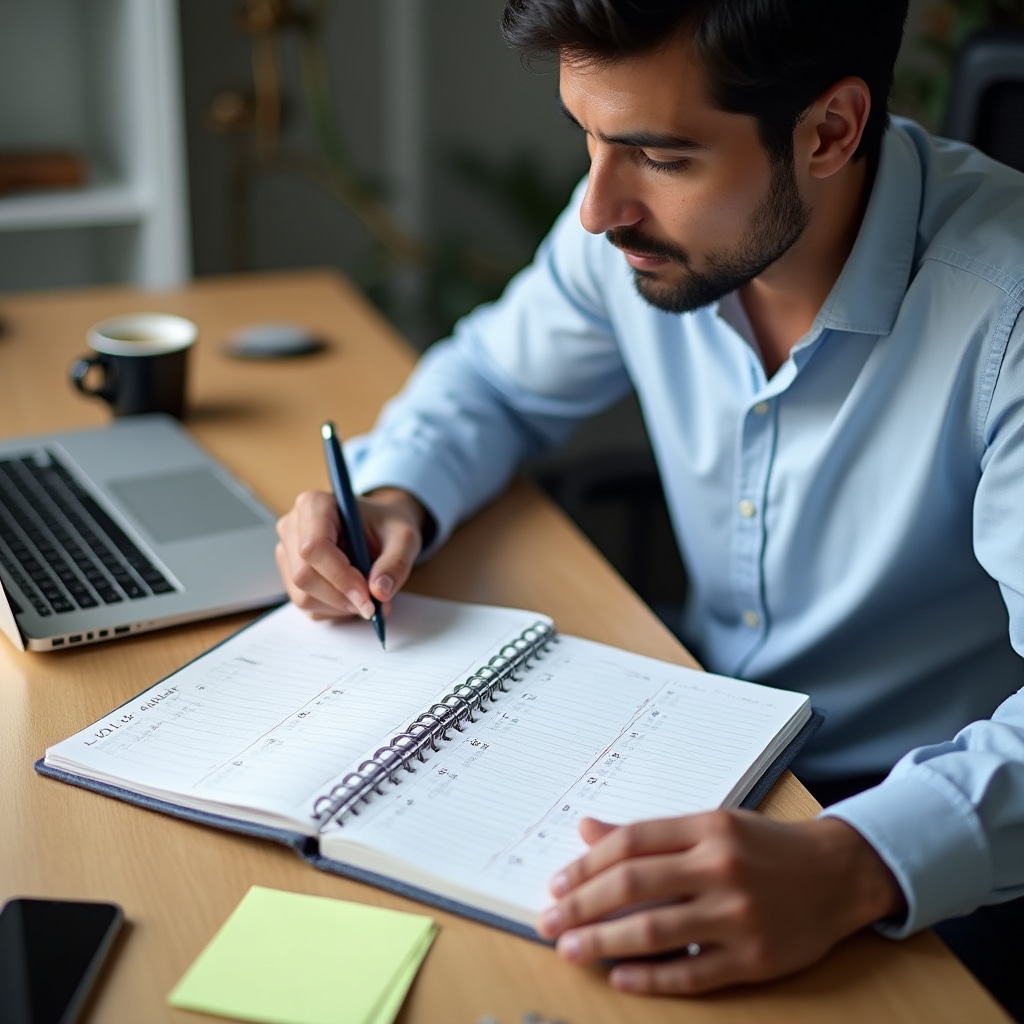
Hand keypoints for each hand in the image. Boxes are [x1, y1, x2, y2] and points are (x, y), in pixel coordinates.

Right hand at [275, 487, 426, 619]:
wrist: (379, 528)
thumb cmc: (387, 526)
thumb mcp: (404, 538)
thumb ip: (396, 562)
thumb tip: (379, 592)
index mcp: (315, 505)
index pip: (314, 547)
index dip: (340, 577)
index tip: (368, 596)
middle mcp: (293, 526)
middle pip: (304, 575)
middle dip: (340, 597)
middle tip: (372, 605)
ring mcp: (287, 552)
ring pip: (302, 596)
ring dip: (338, 606)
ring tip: (366, 598)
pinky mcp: (290, 575)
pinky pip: (306, 605)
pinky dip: (333, 610)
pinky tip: (352, 596)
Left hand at [538, 811, 904, 994]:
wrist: (839, 874)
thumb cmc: (766, 847)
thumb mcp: (711, 824)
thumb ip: (650, 833)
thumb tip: (586, 830)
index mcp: (707, 828)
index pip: (630, 844)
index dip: (585, 864)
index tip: (556, 882)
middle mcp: (720, 868)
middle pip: (633, 886)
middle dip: (581, 904)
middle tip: (547, 919)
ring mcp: (738, 916)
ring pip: (654, 931)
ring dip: (602, 942)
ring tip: (569, 948)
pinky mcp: (755, 959)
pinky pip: (692, 973)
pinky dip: (650, 978)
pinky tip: (619, 977)